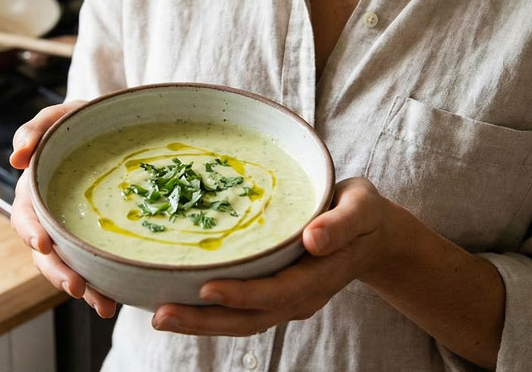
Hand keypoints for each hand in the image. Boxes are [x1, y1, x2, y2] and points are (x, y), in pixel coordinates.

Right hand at [8, 101, 117, 317]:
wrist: (118, 129)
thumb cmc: (84, 121)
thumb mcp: (62, 116)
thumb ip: (36, 128)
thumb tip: (16, 158)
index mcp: (36, 190)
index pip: (24, 216)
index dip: (30, 231)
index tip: (42, 244)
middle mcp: (51, 217)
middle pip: (45, 253)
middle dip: (58, 272)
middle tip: (76, 287)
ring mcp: (73, 233)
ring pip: (69, 268)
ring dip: (83, 288)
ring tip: (103, 304)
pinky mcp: (96, 242)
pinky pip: (95, 269)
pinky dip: (102, 288)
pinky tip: (115, 302)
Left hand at [151, 177, 387, 335]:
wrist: (373, 235)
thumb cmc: (363, 214)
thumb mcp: (361, 208)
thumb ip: (341, 223)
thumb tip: (314, 238)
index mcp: (319, 276)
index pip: (277, 292)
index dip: (242, 295)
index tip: (206, 289)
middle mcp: (300, 297)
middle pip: (249, 319)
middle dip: (204, 320)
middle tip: (160, 315)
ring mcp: (286, 301)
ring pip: (240, 322)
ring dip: (199, 323)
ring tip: (158, 316)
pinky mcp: (273, 295)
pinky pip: (238, 312)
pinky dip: (207, 314)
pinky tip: (175, 302)